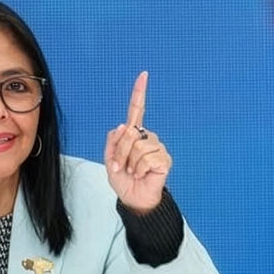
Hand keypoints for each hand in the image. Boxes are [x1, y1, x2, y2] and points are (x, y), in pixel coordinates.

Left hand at [104, 71, 171, 211]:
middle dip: (120, 153)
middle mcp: (147, 137)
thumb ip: (113, 141)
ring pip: (137, 147)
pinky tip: (142, 174)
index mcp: (133, 134)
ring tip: (133, 172)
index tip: (143, 75)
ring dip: (129, 163)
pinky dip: (139, 169)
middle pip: (129, 133)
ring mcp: (157, 147)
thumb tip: (124, 126)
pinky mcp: (164, 159)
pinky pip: (146, 159)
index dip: (139, 93)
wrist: (133, 199)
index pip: (137, 110)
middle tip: (122, 168)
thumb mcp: (110, 159)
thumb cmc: (124, 179)